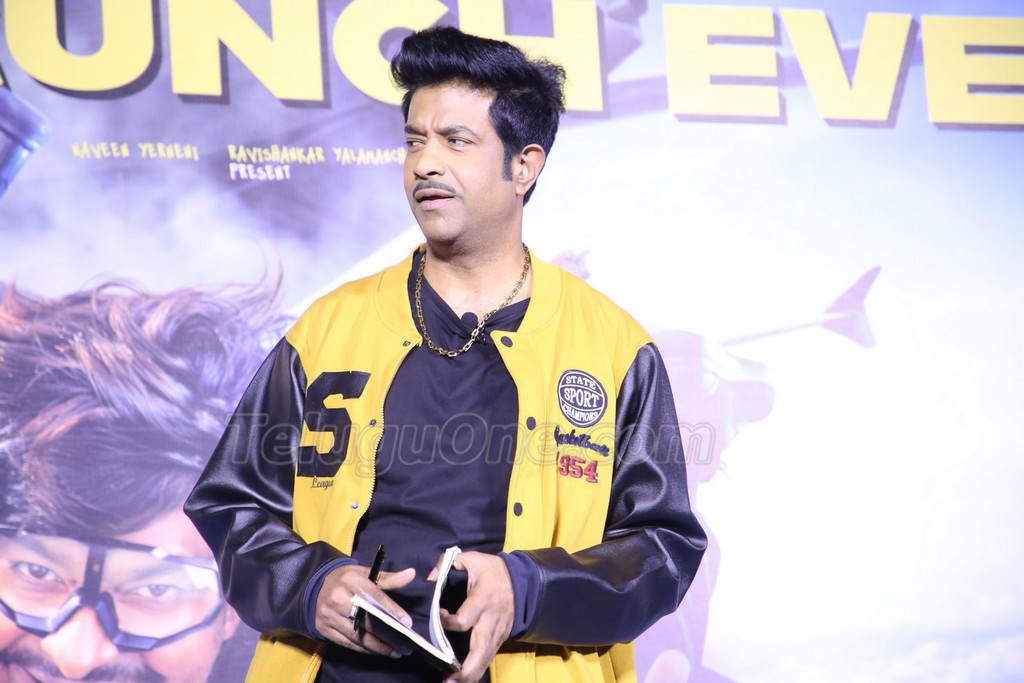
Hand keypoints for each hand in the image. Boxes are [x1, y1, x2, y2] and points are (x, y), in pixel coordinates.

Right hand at [314, 563, 415, 656]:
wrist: (315, 587)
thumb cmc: (346, 579)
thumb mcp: (365, 573)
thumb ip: (388, 578)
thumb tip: (411, 574)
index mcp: (350, 580)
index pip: (375, 597)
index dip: (392, 610)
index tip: (407, 623)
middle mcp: (338, 598)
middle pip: (367, 621)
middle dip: (388, 636)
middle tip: (405, 645)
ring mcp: (329, 615)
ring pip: (357, 636)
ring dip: (378, 646)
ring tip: (395, 651)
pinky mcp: (324, 629)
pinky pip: (347, 643)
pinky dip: (364, 649)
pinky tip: (378, 651)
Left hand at [429, 551, 514, 682]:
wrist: (523, 581)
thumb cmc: (492, 571)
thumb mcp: (471, 559)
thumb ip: (447, 564)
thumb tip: (430, 580)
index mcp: (482, 600)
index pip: (465, 620)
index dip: (448, 622)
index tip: (438, 615)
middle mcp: (491, 620)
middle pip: (480, 649)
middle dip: (467, 668)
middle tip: (450, 680)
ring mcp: (497, 632)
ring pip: (485, 659)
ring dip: (471, 675)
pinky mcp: (499, 639)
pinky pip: (488, 658)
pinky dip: (476, 671)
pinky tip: (463, 680)